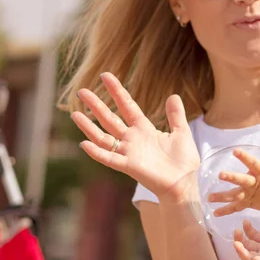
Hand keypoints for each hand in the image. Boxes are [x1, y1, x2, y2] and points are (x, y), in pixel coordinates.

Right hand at [71, 72, 199, 200]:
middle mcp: (133, 139)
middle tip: (82, 92)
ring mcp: (129, 152)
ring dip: (89, 127)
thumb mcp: (182, 132)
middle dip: (96, 105)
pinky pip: (110, 158)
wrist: (185, 182)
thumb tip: (174, 96)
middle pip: (110, 119)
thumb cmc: (184, 161)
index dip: (117, 91)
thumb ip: (176, 115)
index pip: (127, 106)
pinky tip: (84, 143)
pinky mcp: (129, 166)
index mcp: (145, 129)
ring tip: (74, 114)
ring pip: (104, 137)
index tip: (105, 76)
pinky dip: (97, 152)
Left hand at [208, 137, 259, 215]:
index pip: (253, 163)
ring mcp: (251, 195)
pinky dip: (226, 211)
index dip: (244, 157)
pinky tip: (214, 213)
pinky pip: (236, 208)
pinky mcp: (250, 203)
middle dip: (232, 177)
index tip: (235, 151)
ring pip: (235, 196)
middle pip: (242, 181)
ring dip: (222, 197)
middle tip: (220, 175)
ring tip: (209, 197)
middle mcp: (255, 184)